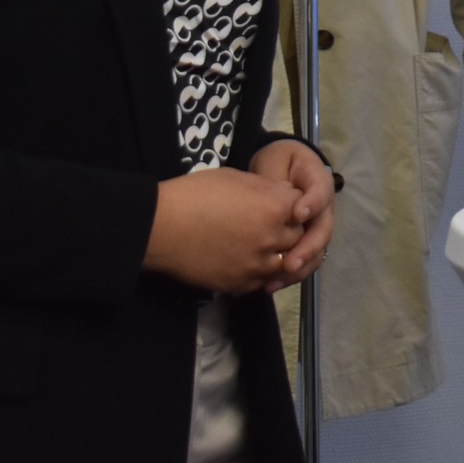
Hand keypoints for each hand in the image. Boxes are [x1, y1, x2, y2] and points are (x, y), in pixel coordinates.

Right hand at [143, 165, 305, 294]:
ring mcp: (257, 265)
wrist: (160, 228)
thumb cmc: (195, 194)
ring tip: (258, 244)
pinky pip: (262, 280)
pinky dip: (259, 271)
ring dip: (276, 253)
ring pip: (284, 262)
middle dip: (287, 228)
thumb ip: (267, 188)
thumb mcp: (237, 177)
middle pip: (297, 236)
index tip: (278, 203)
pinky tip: (246, 260)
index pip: (303, 207)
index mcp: (275, 207)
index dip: (290, 204)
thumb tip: (284, 194)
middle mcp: (272, 238)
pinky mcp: (241, 284)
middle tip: (268, 224)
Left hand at [249, 140, 336, 291]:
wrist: (276, 170)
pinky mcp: (303, 243)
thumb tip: (275, 196)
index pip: (321, 193)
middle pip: (322, 231)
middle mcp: (323, 209)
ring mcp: (315, 228)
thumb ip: (277, 177)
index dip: (312, 204)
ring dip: (299, 269)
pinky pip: (303, 261)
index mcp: (319, 183)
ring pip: (316, 252)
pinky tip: (270, 285)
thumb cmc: (277, 163)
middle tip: (289, 263)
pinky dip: (288, 276)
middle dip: (307, 249)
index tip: (297, 214)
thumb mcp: (276, 159)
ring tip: (276, 281)